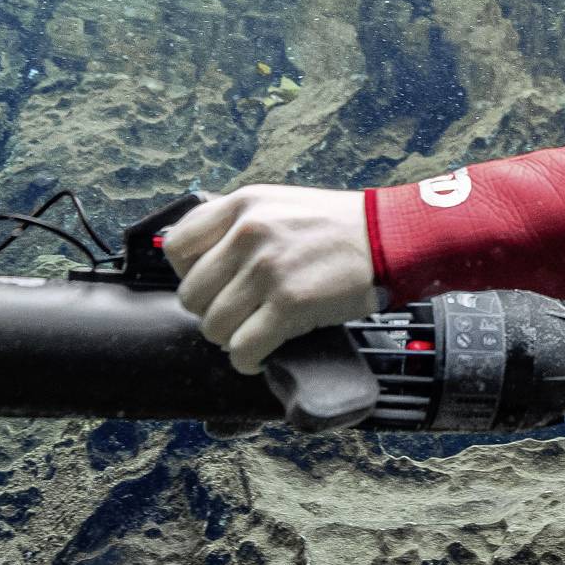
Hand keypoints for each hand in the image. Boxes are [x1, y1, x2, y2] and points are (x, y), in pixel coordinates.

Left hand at [164, 184, 380, 374]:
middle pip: (191, 295)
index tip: (212, 284)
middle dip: (211, 312)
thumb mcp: (278, 204)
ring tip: (253, 333)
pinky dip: (247, 360)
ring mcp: (267, 269)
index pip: (175, 247)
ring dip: (230, 338)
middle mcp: (248, 234)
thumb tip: (201, 262)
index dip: (189, 274)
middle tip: (238, 315)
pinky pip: (243, 348)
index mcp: (241, 205)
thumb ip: (238, 224)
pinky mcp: (290, 304)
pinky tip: (261, 355)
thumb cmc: (336, 226)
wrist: (389, 237)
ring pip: (213, 326)